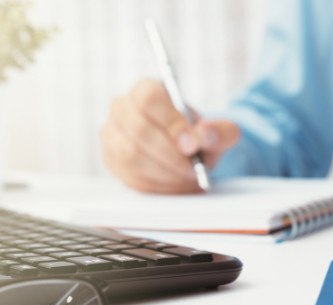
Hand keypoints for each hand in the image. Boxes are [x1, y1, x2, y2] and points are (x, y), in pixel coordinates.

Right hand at [101, 79, 239, 193]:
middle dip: (170, 154)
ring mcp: (112, 134)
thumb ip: (218, 132)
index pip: (150, 99)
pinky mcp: (111, 159)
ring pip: (131, 155)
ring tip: (185, 176)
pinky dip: (156, 183)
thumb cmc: (198, 140)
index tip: (191, 145)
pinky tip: (172, 181)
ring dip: (164, 171)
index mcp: (148, 90)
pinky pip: (129, 174)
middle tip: (192, 169)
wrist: (186, 157)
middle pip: (139, 129)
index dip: (170, 123)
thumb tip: (206, 134)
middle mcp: (123, 108)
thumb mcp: (217, 134)